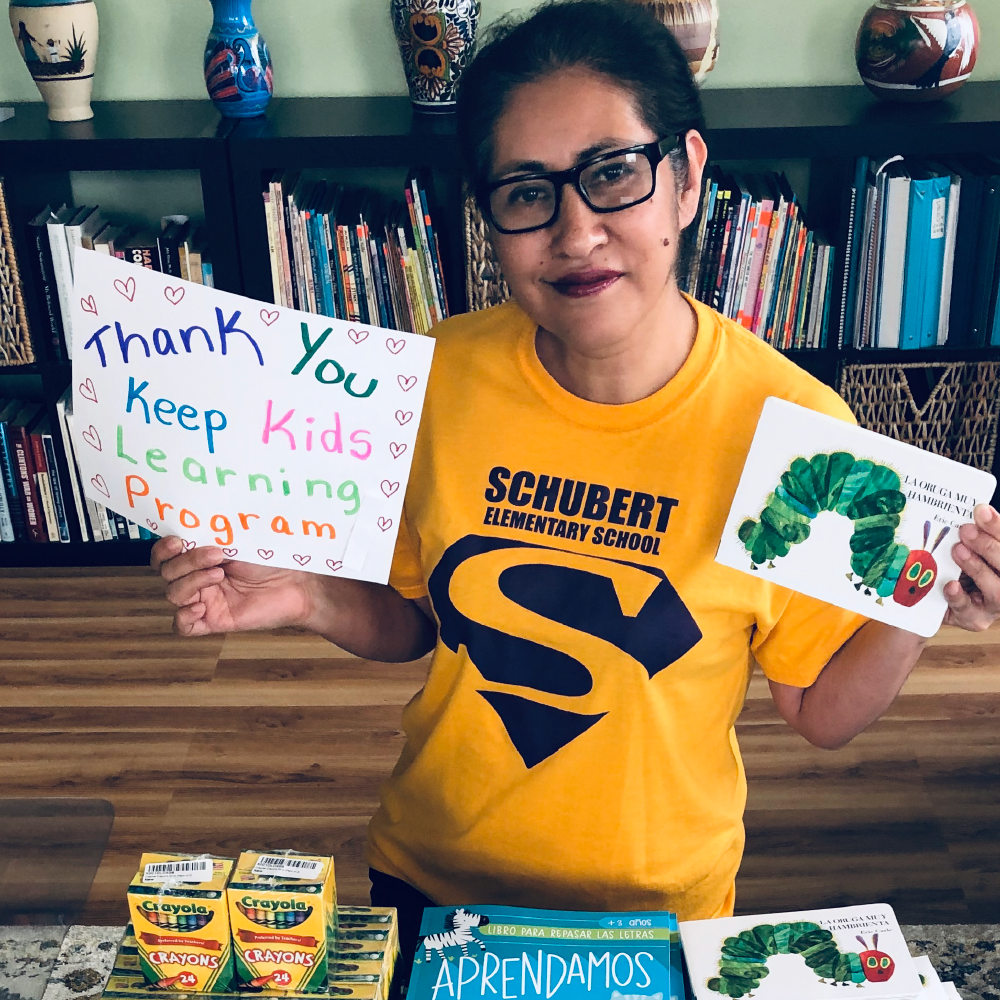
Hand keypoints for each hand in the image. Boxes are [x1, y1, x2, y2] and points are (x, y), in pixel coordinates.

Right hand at [150, 536, 314, 636]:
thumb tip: (190, 523)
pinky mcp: (214, 621)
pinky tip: (203, 606)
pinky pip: (183, 626)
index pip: (165, 555)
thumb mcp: (240, 539)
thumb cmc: (274, 558)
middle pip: (167, 573)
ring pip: (173, 595)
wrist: (298, 583)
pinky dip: (184, 616)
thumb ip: (212, 534)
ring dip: (191, 582)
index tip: (178, 541)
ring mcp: (206, 600)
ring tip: (220, 575)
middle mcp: (199, 578)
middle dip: (187, 562)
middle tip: (218, 554)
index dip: (163, 549)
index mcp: (201, 556)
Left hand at [942, 504, 999, 631]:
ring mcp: (995, 605)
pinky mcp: (975, 619)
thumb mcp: (966, 548)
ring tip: (957, 550)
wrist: (935, 600)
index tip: (981, 510)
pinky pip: (968, 610)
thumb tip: (970, 511)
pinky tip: (951, 585)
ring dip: (977, 568)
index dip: (997, 527)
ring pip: (996, 590)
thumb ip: (973, 534)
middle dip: (988, 546)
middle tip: (966, 529)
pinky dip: (959, 597)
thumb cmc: (957, 568)